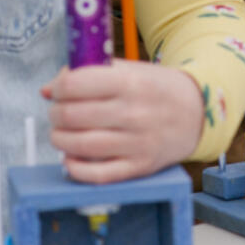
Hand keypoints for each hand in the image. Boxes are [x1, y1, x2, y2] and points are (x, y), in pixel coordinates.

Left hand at [41, 59, 202, 183]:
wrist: (197, 113)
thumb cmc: (157, 88)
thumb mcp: (130, 69)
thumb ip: (90, 73)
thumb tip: (48, 90)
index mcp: (130, 82)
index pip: (76, 84)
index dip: (58, 88)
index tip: (58, 91)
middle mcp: (134, 113)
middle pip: (73, 116)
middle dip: (55, 114)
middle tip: (58, 112)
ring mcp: (137, 143)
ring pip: (80, 146)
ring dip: (60, 139)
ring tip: (61, 133)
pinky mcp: (139, 167)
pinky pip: (98, 175)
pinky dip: (76, 169)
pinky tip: (70, 159)